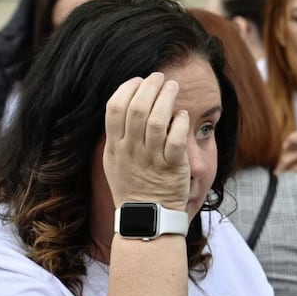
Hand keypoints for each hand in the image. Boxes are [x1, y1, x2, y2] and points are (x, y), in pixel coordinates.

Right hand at [104, 73, 189, 210]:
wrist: (147, 217)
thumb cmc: (132, 186)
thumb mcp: (113, 161)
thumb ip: (117, 134)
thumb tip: (127, 101)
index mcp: (115, 147)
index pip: (114, 108)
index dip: (127, 88)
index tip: (138, 80)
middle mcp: (131, 152)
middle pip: (138, 109)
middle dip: (150, 86)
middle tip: (159, 78)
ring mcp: (152, 160)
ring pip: (158, 120)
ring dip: (167, 98)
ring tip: (173, 87)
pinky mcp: (173, 168)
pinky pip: (177, 139)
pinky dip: (181, 122)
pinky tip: (183, 115)